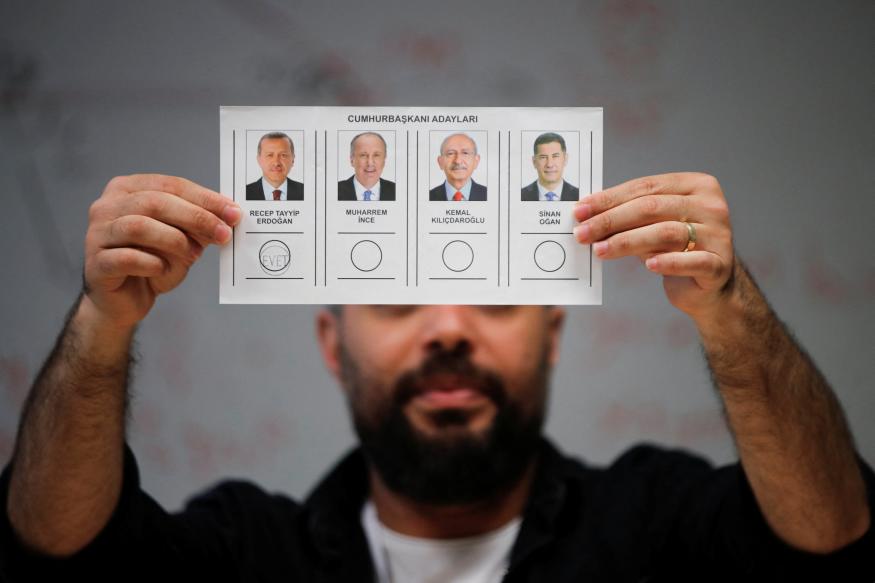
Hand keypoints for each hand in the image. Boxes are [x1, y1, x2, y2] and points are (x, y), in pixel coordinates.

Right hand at [83, 174, 240, 327]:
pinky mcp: (96, 263)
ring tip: (193, 255)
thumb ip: (198, 225)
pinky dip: (152, 263)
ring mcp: (97, 234)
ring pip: (139, 226)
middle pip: (155, 202)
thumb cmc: (152, 263)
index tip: (233, 213)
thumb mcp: (182, 240)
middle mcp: (107, 206)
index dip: (205, 198)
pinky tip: (162, 269)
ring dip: (175, 240)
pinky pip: (127, 258)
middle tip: (223, 233)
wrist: (125, 301)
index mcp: (128, 189)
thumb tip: (228, 216)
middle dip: (196, 217)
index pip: (171, 185)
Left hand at [573, 172, 734, 317]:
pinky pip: (692, 261)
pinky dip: (669, 262)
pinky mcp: (720, 265)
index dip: (610, 198)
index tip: (580, 211)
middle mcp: (711, 205)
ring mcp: (719, 235)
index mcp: (696, 185)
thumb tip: (586, 215)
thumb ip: (629, 216)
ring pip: (666, 232)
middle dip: (611, 220)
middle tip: (582, 232)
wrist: (708, 287)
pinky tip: (649, 266)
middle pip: (652, 208)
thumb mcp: (652, 227)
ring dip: (627, 242)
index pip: (646, 187)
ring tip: (599, 250)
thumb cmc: (675, 250)